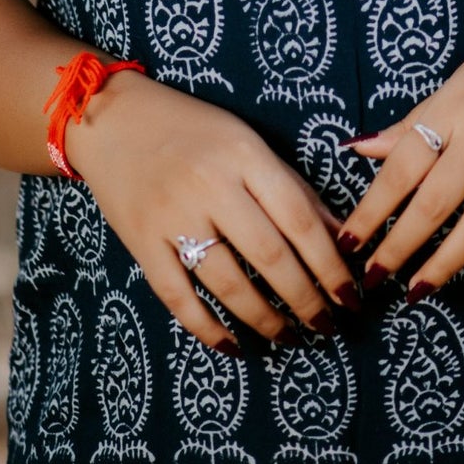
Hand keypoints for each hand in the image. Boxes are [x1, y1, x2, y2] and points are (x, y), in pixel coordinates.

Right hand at [66, 70, 360, 353]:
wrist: (113, 118)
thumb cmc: (193, 129)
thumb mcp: (248, 142)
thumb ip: (293, 188)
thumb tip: (342, 238)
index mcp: (244, 154)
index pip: (299, 217)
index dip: (329, 263)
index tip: (349, 295)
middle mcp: (210, 186)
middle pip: (268, 256)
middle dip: (305, 299)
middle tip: (326, 327)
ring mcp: (172, 217)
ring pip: (228, 283)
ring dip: (265, 319)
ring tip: (290, 338)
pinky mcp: (141, 243)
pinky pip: (178, 297)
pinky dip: (208, 328)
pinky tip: (235, 345)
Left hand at [333, 0, 463, 295]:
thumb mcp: (461, 81)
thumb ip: (416, 121)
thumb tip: (360, 148)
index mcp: (455, 106)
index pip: (401, 166)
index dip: (371, 210)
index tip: (346, 244)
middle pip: (435, 202)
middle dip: (398, 247)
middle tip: (372, 280)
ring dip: (444, 264)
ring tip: (418, 290)